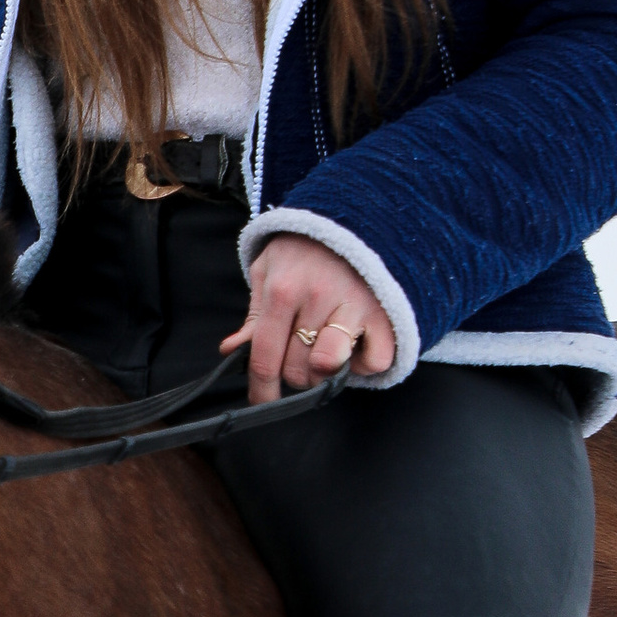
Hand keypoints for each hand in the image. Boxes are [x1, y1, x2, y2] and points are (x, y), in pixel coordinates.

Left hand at [221, 241, 394, 403]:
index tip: (262, 401)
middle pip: (296, 369)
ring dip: (323, 372)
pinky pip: (372, 362)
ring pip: (329, 368)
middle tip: (298, 355)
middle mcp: (318, 299)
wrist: (353, 215)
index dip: (261, 389)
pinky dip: (362, 364)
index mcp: (283, 291)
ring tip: (322, 353)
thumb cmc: (305, 248)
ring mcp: (354, 306)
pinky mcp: (384, 314)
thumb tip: (232, 351)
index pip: (264, 356)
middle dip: (293, 374)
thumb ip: (254, 314)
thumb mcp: (269, 270)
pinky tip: (354, 348)